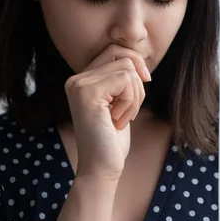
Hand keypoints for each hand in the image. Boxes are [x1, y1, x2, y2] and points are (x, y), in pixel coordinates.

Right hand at [64, 44, 150, 180]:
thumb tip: (140, 60)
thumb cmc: (112, 140)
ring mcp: (79, 85)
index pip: (115, 51)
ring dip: (135, 96)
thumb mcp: (119, 103)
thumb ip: (122, 81)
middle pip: (122, 56)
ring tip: (123, 118)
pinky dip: (130, 102)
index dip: (135, 64)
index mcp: (82, 80)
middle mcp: (76, 79)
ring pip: (127, 68)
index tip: (143, 84)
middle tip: (131, 107)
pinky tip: (119, 121)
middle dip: (137, 81)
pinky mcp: (87, 93)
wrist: (101, 168)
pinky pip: (125, 80)